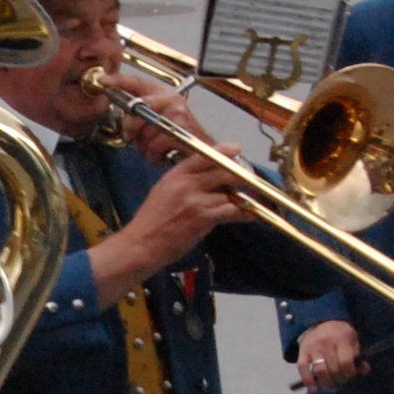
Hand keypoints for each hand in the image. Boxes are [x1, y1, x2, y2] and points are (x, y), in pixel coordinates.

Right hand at [92, 153, 248, 303]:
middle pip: (222, 171)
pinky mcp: (202, 218)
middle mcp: (186, 183)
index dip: (223, 150)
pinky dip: (244, 214)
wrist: (141, 244)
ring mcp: (195, 200)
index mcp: (175, 174)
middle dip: (240, 175)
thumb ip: (183, 182)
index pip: (203, 155)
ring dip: (243, 198)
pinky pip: (231, 211)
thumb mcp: (163, 191)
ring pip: (229, 192)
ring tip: (252, 202)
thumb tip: (207, 178)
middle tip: (250, 180)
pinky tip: (251, 216)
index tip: (237, 149)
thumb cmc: (151, 221)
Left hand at [114, 74, 207, 162]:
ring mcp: (179, 113)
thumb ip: (137, 117)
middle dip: (130, 129)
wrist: (202, 153)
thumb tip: (123, 117)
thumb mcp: (153, 124)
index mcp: (163, 93)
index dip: (119, 80)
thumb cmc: (175, 140)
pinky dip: (155, 155)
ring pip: (145, 131)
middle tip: (134, 140)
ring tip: (155, 149)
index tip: (102, 80)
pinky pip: (156, 144)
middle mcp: (172, 99)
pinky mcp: (183, 129)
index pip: (137, 82)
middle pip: (137, 109)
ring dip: (145, 147)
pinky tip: (163, 155)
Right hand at [295, 319, 365, 391]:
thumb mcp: (353, 341)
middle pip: (333, 369)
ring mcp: (313, 347)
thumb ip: (358, 356)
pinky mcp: (302, 351)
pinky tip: (313, 389)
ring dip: (326, 383)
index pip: (345, 362)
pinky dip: (308, 381)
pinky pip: (302, 369)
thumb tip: (364, 370)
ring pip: (319, 371)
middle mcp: (325, 343)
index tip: (350, 376)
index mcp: (340, 339)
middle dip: (339, 380)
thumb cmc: (341, 336)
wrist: (322, 322)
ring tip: (331, 386)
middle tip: (341, 382)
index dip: (349, 373)